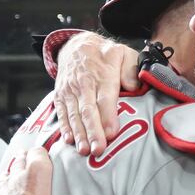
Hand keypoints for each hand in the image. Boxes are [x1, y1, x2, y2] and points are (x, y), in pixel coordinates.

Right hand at [54, 32, 139, 156]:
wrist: (76, 44)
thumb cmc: (104, 53)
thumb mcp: (122, 53)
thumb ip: (130, 69)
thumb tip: (134, 87)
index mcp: (102, 74)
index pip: (105, 98)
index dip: (107, 117)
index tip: (112, 133)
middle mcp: (84, 84)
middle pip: (88, 110)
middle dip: (93, 132)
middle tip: (98, 149)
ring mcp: (70, 90)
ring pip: (74, 114)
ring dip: (79, 134)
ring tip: (84, 150)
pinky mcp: (60, 95)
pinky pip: (61, 113)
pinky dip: (64, 127)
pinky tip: (69, 140)